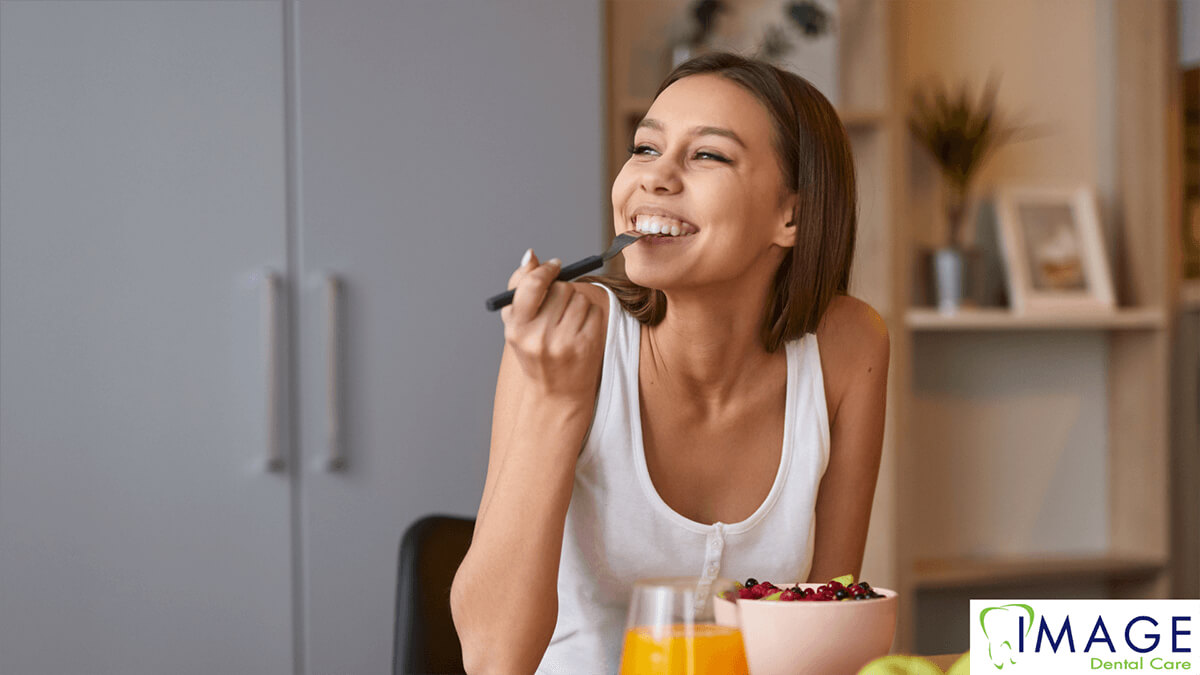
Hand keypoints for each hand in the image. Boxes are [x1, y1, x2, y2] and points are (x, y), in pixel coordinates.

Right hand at [500, 249, 604, 402]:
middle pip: (561, 288)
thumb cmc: (534, 352)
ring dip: (577, 303)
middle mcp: (540, 337)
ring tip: (568, 322)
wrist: (557, 393)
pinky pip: (594, 311)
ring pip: (580, 298)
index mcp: (517, 329)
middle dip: (561, 290)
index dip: (546, 270)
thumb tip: (531, 255)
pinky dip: (589, 315)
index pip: (533, 285)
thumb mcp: (517, 324)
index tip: (554, 266)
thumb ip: (520, 286)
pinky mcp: (588, 346)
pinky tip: (580, 330)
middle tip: (558, 305)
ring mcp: (565, 343)